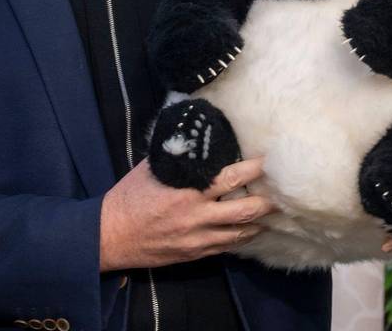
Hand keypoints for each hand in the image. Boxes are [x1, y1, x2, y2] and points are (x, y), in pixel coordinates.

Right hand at [100, 157, 276, 270]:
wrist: (108, 236)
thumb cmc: (128, 197)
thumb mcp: (151, 168)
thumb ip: (178, 157)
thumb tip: (197, 137)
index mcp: (187, 191)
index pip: (231, 178)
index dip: (254, 170)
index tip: (269, 161)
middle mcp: (196, 216)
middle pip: (244, 210)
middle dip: (266, 202)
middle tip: (283, 193)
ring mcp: (196, 238)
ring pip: (239, 233)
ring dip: (259, 223)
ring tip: (274, 214)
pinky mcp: (193, 254)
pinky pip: (225, 247)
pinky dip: (240, 239)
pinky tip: (251, 231)